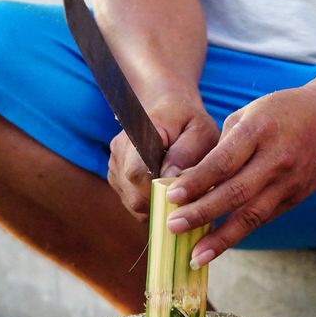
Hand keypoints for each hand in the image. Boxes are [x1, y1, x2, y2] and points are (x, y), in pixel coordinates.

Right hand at [107, 96, 219, 220]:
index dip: (159, 193)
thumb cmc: (190, 121)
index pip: (136, 174)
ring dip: (158, 206)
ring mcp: (115, 165)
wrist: (169, 110)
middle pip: (134, 196)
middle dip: (162, 205)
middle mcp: (120, 150)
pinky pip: (133, 203)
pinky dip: (152, 205)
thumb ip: (186, 153)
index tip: (183, 196)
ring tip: (179, 193)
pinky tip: (167, 192)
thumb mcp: (200, 131)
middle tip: (187, 201)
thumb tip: (169, 179)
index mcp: (139, 135)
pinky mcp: (117, 178)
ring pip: (133, 204)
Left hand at [164, 85, 315, 267]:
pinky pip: (264, 218)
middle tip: (173, 227)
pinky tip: (218, 244)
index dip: (196, 182)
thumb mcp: (247, 115)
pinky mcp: (297, 197)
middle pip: (235, 193)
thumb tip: (189, 179)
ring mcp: (290, 181)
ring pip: (252, 216)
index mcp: (258, 131)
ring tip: (195, 256)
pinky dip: (239, 233)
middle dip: (201, 214)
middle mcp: (276, 159)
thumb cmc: (279, 112)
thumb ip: (221, 147)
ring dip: (221, 239)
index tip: (171, 196)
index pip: (223, 162)